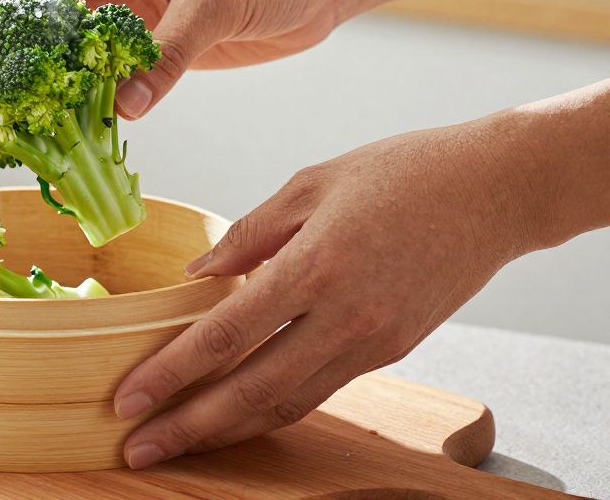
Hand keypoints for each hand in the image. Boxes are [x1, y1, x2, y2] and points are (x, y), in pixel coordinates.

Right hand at [0, 0, 346, 119]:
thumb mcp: (215, 3)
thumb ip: (167, 55)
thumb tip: (123, 107)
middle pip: (38, 16)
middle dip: (10, 55)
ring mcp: (128, 13)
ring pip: (68, 50)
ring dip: (48, 84)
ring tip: (22, 123)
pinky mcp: (150, 44)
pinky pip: (104, 73)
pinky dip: (87, 100)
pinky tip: (75, 129)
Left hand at [111, 109, 580, 469]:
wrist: (496, 192)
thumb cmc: (402, 173)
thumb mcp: (310, 184)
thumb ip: (249, 234)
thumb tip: (197, 273)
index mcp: (316, 265)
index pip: (226, 334)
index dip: (171, 373)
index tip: (127, 398)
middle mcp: (344, 316)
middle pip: (252, 389)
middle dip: (188, 427)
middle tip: (137, 448)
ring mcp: (373, 341)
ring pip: (287, 403)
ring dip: (227, 431)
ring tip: (177, 445)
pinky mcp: (392, 350)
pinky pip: (319, 389)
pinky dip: (273, 408)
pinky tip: (236, 415)